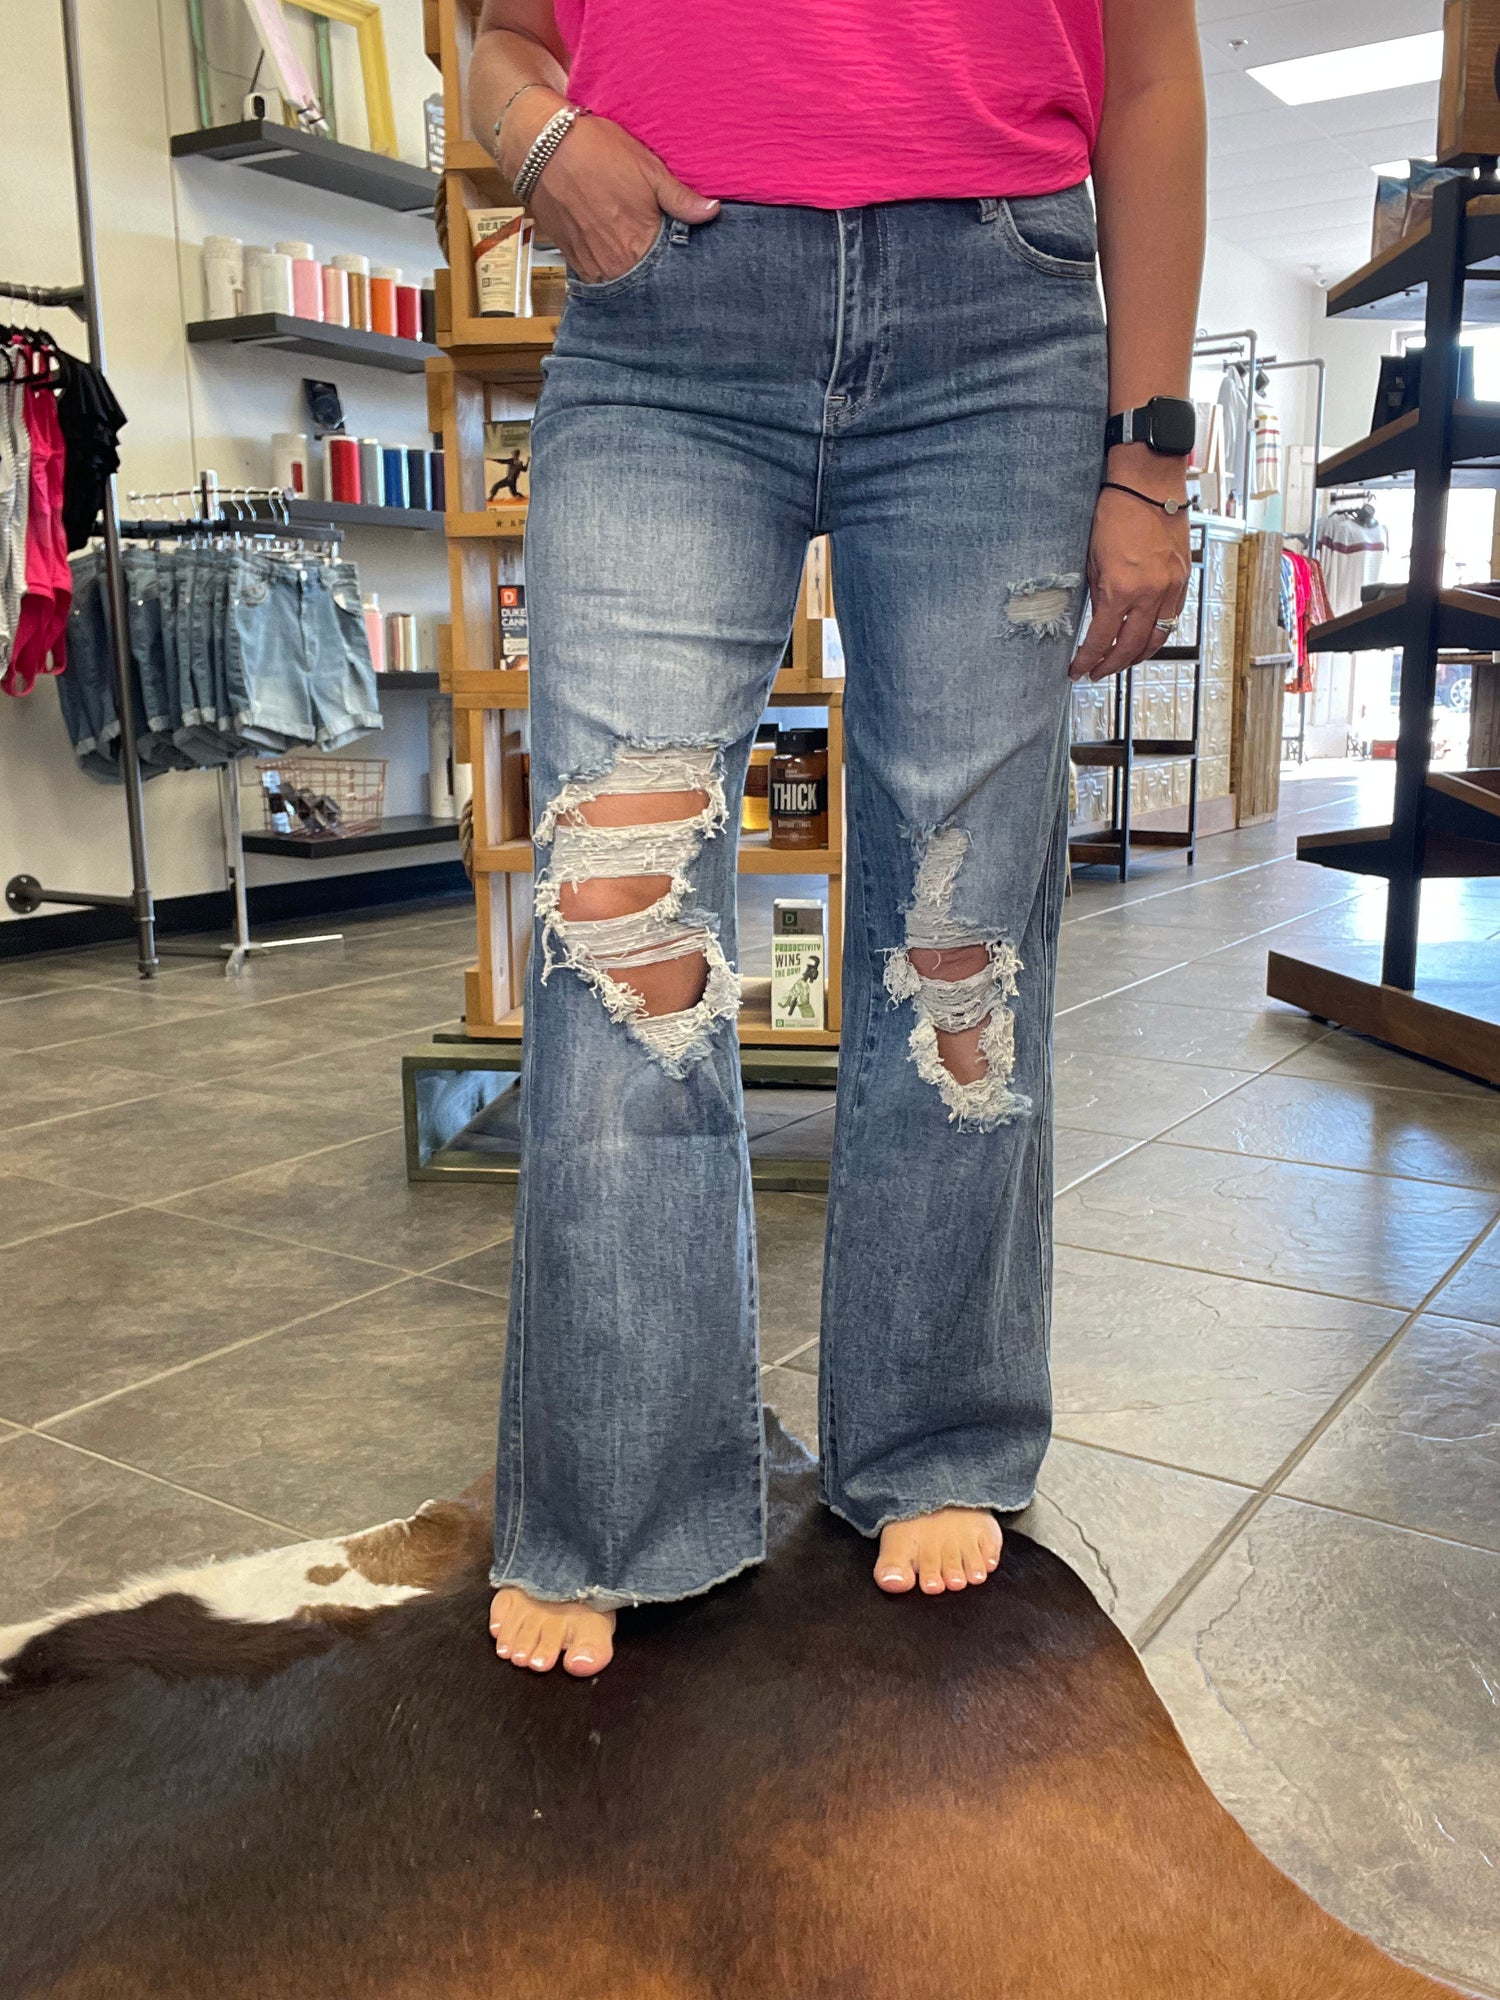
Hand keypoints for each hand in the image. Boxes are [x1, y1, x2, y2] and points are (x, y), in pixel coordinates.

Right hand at [498, 93, 718, 283]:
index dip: (676, 262)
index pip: (668, 271)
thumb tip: (712, 212)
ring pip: (619, 279)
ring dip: (628, 268)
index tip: (681, 254)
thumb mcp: (648, 169)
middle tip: (656, 250)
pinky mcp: (571, 258)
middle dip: (653, 269)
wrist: (541, 146)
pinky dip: (607, 264)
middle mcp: (613, 264)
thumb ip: (680, 198)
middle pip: (643, 279)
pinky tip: (610, 245)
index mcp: (639, 247)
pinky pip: (596, 273)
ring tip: (630, 245)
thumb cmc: (596, 152)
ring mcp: (590, 264)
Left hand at [1069, 450, 1191, 681]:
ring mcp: (1170, 588)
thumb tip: (1093, 622)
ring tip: (1120, 662)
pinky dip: (1157, 634)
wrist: (1149, 485)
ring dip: (1137, 656)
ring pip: (1156, 638)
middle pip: (1131, 647)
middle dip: (1111, 665)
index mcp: (1119, 589)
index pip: (1101, 640)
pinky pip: (1172, 618)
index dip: (1087, 660)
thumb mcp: (1092, 558)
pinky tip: (1144, 638)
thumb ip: (1095, 594)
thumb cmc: (1116, 512)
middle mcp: (1149, 593)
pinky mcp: (1182, 580)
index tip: (1077, 670)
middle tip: (1096, 672)